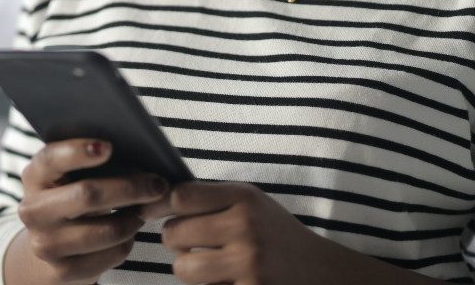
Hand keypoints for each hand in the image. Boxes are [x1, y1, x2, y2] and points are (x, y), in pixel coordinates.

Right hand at [10, 139, 169, 284]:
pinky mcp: (63, 271)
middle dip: (130, 188)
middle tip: (158, 184)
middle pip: (88, 195)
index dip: (78, 151)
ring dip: (134, 218)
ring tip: (145, 208)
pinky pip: (112, 253)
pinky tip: (129, 229)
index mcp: (35, 176)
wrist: (51, 244)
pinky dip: (129, 240)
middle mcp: (33, 210)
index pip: (51, 159)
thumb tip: (141, 155)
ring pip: (107, 229)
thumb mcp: (72, 175)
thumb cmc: (72, 196)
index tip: (108, 147)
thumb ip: (94, 160)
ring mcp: (45, 244)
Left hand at [140, 181, 330, 284]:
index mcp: (244, 198)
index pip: (181, 196)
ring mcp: (249, 265)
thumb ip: (212, 199)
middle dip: (173, 240)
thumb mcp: (252, 204)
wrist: (323, 273)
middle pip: (175, 233)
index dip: (159, 206)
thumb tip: (158, 200)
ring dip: (186, 269)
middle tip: (184, 243)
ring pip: (184, 269)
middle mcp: (246, 228)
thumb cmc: (275, 234)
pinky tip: (223, 280)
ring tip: (202, 264)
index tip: (151, 212)